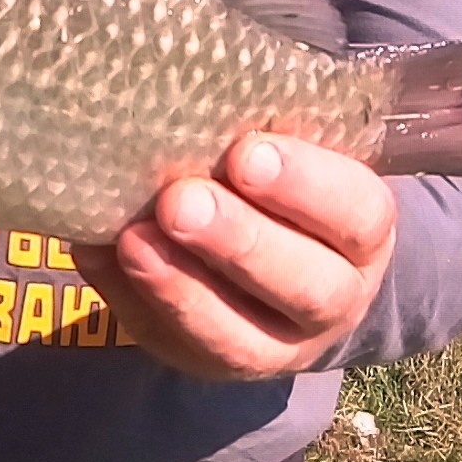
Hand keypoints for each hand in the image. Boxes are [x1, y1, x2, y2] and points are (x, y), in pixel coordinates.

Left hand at [73, 134, 395, 380]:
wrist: (275, 268)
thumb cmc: (278, 186)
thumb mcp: (293, 156)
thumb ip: (260, 139)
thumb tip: (180, 97)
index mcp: (361, 235)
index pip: (358, 214)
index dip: (306, 186)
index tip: (247, 152)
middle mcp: (333, 300)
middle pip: (306, 286)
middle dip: (240, 242)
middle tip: (181, 201)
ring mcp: (273, 346)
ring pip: (239, 339)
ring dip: (181, 288)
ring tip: (133, 240)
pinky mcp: (208, 364)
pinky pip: (170, 343)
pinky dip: (129, 298)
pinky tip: (99, 253)